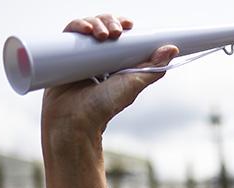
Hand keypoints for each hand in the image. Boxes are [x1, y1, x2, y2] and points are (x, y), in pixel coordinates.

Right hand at [41, 14, 178, 136]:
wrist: (74, 119)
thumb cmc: (103, 107)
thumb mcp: (132, 85)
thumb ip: (152, 69)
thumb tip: (171, 49)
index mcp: (115, 62)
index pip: (119, 35)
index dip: (122, 24)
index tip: (128, 24)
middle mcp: (97, 57)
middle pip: (103, 26)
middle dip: (109, 22)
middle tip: (115, 32)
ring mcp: (79, 56)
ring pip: (87, 27)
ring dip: (96, 22)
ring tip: (101, 34)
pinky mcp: (62, 56)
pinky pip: (69, 34)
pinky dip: (77, 26)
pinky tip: (85, 30)